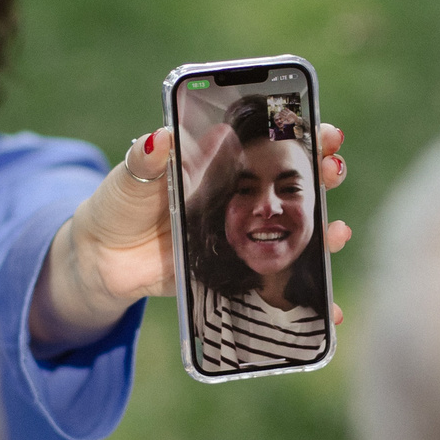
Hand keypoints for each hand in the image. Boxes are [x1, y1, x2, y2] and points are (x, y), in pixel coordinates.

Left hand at [31, 125, 352, 349]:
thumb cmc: (117, 206)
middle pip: (291, 185)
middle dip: (322, 176)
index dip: (300, 135)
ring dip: (323, 233)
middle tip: (335, 171)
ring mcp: (240, 236)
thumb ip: (144, 161)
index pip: (268, 142)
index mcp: (218, 165)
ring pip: (292, 232)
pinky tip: (329, 308)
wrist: (100, 262)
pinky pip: (274, 281)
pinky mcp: (233, 273)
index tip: (324, 132)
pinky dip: (305, 296)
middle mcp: (237, 198)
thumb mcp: (128, 178)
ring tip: (339, 233)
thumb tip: (157, 139)